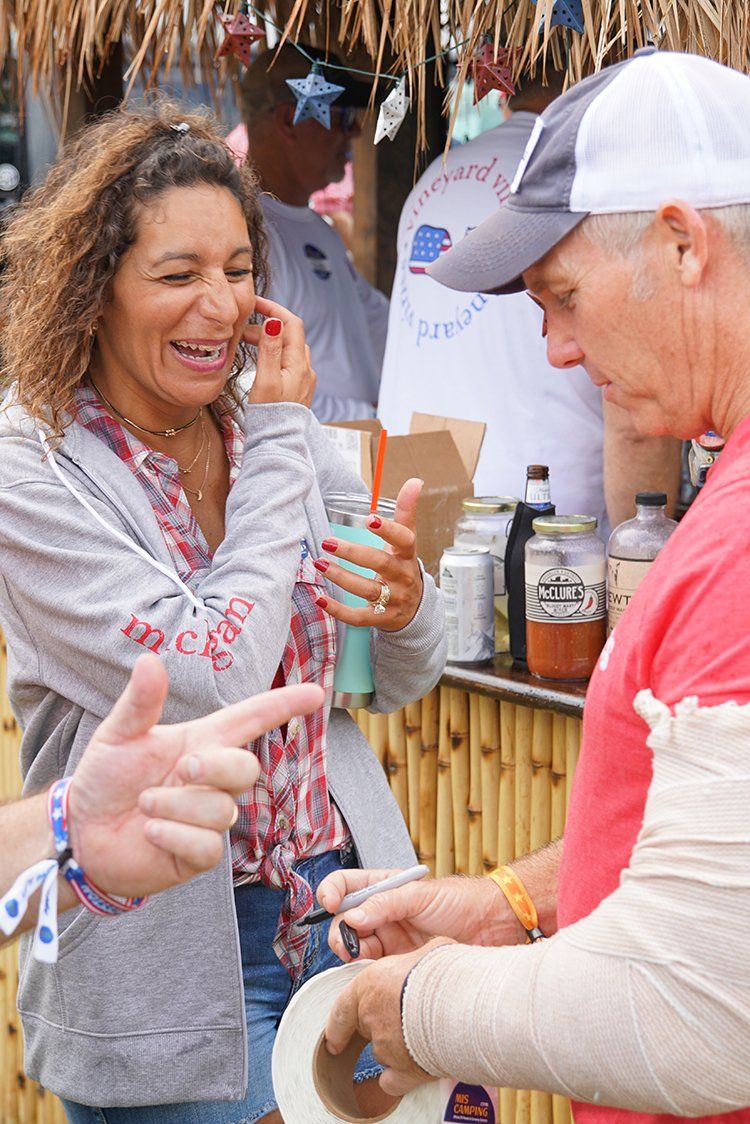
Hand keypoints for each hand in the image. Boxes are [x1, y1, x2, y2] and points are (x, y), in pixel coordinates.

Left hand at [68, 653, 323, 895]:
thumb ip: (140, 702)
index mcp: (200, 743)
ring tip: (144, 805)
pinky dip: (171, 836)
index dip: (284, 705)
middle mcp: (211, 780)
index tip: (317, 693)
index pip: (251, 720)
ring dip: (175, 805)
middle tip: (180, 769)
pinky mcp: (199, 856)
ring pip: (221, 809)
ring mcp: (208, 818)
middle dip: (216, 766)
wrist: (79, 833)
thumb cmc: (104, 779)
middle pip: (247, 768)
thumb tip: (149, 660)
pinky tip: (149, 833)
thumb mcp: (117, 735)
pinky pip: (206, 845)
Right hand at [244, 295, 315, 406]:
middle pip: (289, 334)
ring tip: (246, 343)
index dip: (274, 308)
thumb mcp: (266, 380)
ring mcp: (303, 379)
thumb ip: (269, 350)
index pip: (291, 323)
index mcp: (299, 363)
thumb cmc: (270, 415)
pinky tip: (259, 361)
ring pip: (287, 348)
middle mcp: (305, 369)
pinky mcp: (298, 388)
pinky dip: (273, 353)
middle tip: (242, 329)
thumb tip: (274, 322)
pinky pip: (287, 361)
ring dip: (268, 339)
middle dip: (266, 325)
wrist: (279, 443)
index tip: (254, 302)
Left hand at [315, 478, 423, 632]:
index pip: (403, 540)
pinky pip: (359, 617)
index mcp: (407, 555)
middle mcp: (402, 577)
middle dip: (353, 553)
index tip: (369, 518)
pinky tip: (320, 599)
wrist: (416, 609)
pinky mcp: (381, 618)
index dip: (388, 530)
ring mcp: (393, 600)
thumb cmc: (403, 566)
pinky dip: (339, 610)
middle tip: (328, 541)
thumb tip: (415, 480)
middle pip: (380, 564)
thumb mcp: (407, 541)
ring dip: (341, 577)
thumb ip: (406, 512)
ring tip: (319, 564)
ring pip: (367, 590)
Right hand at [318, 868, 502, 959]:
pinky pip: (372, 969)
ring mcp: (389, 939)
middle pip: (343, 921)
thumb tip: (351, 918)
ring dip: (352, 952)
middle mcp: (382, 913)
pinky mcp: (398, 964)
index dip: (332, 892)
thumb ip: (384, 905)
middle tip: (350, 943)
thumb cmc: (460, 902)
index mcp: (385, 887)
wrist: (491, 928)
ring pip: (354, 947)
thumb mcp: (420, 896)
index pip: (346, 885)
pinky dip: (366, 972)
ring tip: (364, 958)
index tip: (330, 904)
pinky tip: (375, 972)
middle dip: (340, 931)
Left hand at [325, 939, 453, 1096]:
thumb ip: (414, 960)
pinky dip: (399, 1078)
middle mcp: (371, 1017)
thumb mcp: (426, 952)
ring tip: (421, 1033)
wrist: (461, 1004)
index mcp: (370, 985)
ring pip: (383, 1052)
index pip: (342, 1009)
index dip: (336, 1027)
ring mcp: (385, 1046)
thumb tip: (426, 960)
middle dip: (381, 1025)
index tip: (333, 1040)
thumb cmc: (444, 973)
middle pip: (367, 1028)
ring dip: (397, 1046)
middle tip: (402, 1017)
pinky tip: (411, 1069)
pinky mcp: (404, 1070)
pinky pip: (392, 1081)